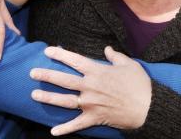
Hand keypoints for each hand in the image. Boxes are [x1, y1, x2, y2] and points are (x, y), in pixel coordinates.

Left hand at [29, 46, 151, 135]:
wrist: (148, 108)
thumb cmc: (140, 85)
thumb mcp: (129, 64)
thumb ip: (116, 56)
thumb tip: (107, 49)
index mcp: (97, 71)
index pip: (74, 60)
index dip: (60, 55)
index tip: (47, 51)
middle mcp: (90, 87)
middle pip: (63, 80)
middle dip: (46, 75)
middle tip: (32, 73)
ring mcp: (90, 103)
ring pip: (64, 100)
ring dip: (48, 97)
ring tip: (34, 94)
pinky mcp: (94, 118)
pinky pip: (77, 124)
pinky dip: (65, 129)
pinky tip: (53, 132)